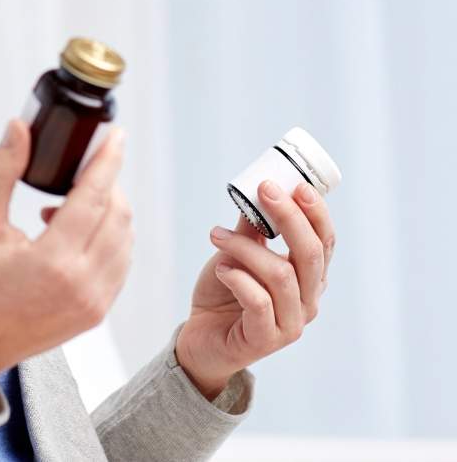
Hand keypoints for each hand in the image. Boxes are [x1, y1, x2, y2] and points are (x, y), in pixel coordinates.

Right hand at [0, 119, 132, 400]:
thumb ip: (1, 172)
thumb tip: (18, 127)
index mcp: (53, 263)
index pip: (94, 198)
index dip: (107, 161)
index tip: (115, 136)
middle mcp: (83, 286)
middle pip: (117, 216)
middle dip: (107, 183)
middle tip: (82, 165)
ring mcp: (94, 304)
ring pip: (124, 240)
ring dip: (109, 210)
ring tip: (67, 201)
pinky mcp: (95, 315)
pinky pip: (119, 264)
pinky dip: (109, 238)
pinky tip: (74, 230)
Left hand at [175, 179, 336, 398]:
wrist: (201, 339)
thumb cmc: (225, 294)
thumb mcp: (238, 255)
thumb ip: (252, 230)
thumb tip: (257, 191)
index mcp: (309, 279)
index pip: (325, 243)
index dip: (316, 213)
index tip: (297, 185)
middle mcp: (308, 301)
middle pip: (311, 255)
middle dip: (290, 217)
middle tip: (265, 190)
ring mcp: (290, 324)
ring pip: (281, 275)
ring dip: (246, 247)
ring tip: (216, 234)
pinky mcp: (265, 340)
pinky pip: (259, 301)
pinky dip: (238, 278)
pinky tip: (220, 269)